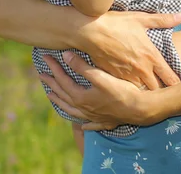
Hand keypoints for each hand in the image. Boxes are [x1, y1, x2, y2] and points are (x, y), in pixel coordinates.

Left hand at [40, 53, 156, 130]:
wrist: (139, 109)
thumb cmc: (121, 91)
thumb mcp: (100, 76)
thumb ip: (82, 66)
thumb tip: (65, 55)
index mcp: (80, 97)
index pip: (62, 80)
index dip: (53, 67)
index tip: (45, 58)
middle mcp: (83, 109)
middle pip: (63, 94)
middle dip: (51, 83)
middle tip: (41, 74)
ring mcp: (92, 117)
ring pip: (71, 110)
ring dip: (60, 101)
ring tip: (51, 95)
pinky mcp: (103, 121)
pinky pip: (88, 124)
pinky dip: (82, 123)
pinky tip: (81, 124)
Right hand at [76, 10, 180, 89]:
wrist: (90, 32)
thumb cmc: (116, 23)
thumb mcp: (140, 19)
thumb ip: (162, 20)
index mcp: (151, 56)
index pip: (170, 77)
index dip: (177, 83)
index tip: (180, 85)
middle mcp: (141, 69)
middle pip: (157, 89)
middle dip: (161, 89)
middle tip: (165, 88)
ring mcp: (127, 76)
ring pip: (142, 91)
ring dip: (146, 90)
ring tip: (149, 89)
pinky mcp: (115, 78)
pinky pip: (127, 88)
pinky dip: (130, 88)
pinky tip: (131, 85)